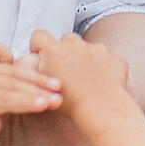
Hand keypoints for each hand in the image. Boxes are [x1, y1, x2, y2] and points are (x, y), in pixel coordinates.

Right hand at [26, 25, 131, 145]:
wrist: (101, 110)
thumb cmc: (70, 104)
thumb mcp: (41, 87)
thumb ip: (33, 69)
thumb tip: (31, 60)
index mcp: (54, 50)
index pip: (39, 35)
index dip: (39, 45)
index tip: (43, 56)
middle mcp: (75, 45)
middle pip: (65, 40)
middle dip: (65, 52)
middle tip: (67, 72)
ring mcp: (96, 49)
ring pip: (87, 48)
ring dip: (85, 58)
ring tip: (86, 79)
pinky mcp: (114, 57)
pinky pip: (107, 58)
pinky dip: (104, 67)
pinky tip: (102, 83)